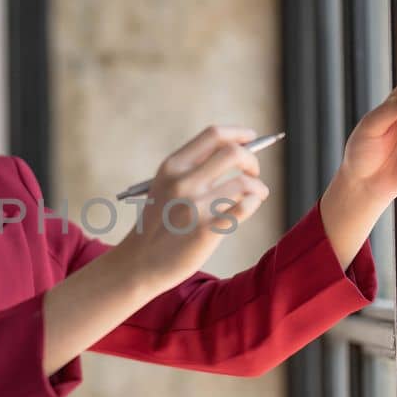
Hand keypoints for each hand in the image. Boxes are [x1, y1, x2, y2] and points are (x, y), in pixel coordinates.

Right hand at [114, 125, 270, 291]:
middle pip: (233, 153)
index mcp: (172, 167)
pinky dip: (255, 202)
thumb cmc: (158, 224)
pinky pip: (245, 206)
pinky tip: (252, 205)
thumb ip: (192, 170)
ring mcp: (195, 206)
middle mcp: (183, 182)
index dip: (238, 133)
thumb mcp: (164, 187)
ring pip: (244, 182)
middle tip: (252, 172)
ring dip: (258, 186)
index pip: (213, 135)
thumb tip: (236, 152)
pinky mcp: (207, 230)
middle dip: (251, 159)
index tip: (250, 138)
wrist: (138, 263)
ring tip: (256, 195)